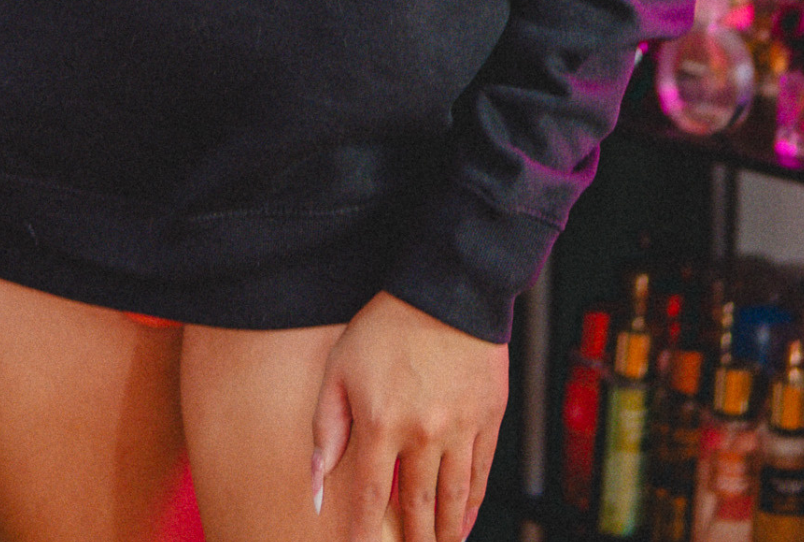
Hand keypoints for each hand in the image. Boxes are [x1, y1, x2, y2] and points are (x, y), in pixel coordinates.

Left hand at [311, 290, 507, 541]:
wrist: (448, 287)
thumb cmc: (386, 325)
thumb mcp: (340, 367)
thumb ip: (326, 428)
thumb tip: (315, 487)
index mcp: (381, 424)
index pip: (368, 499)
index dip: (362, 535)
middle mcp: (422, 434)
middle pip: (415, 508)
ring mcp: (459, 427)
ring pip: (451, 499)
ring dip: (443, 533)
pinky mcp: (488, 416)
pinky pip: (480, 474)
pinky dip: (472, 504)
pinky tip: (463, 521)